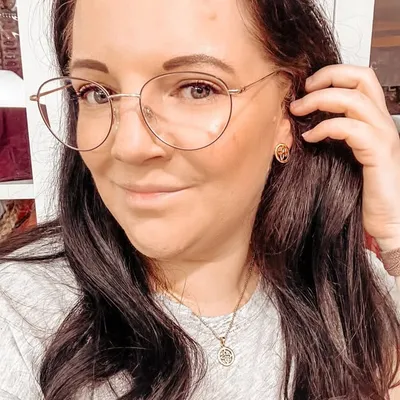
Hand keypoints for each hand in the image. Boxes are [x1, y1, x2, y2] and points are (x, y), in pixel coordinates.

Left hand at [289, 65, 399, 251]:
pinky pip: (350, 128)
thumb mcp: (342, 155)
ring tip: (297, 112)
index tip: (306, 87)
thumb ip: (331, 135)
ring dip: (319, 100)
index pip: (360, 79)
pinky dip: (325, 128)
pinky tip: (310, 138)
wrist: (388, 220)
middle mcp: (382, 122)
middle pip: (362, 77)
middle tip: (302, 91)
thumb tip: (299, 124)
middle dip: (328, 76)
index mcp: (374, 120)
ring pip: (354, 99)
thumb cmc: (361, 190)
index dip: (332, 74)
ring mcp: (383, 136)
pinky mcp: (379, 153)